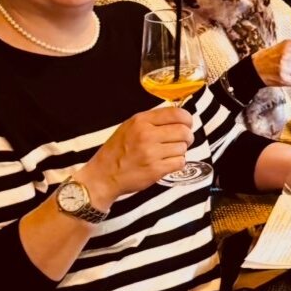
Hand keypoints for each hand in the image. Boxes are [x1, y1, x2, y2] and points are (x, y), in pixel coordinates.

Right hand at [74, 107, 194, 205]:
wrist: (103, 176)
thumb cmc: (116, 152)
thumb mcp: (129, 127)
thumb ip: (152, 121)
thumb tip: (178, 118)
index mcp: (140, 121)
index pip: (177, 113)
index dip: (187, 119)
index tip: (187, 124)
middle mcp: (146, 135)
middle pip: (184, 131)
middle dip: (187, 137)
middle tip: (181, 141)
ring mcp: (151, 153)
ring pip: (183, 148)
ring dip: (179, 152)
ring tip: (166, 154)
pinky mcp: (155, 170)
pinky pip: (180, 162)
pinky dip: (176, 163)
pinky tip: (166, 163)